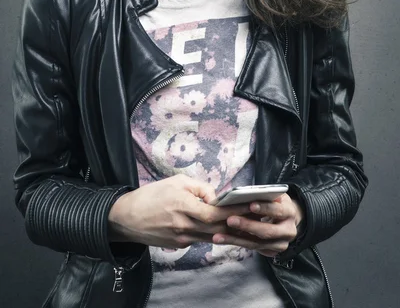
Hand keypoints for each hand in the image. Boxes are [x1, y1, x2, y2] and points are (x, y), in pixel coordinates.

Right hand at [107, 174, 252, 248]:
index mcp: (183, 206)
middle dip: (238, 221)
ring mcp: (182, 238)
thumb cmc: (152, 195)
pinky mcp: (179, 245)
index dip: (234, 210)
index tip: (250, 205)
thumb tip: (217, 197)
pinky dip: (213, 232)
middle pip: (217, 227)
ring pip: (211, 235)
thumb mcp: (176, 182)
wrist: (127, 218)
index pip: (214, 213)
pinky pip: (200, 238)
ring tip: (246, 222)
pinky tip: (223, 227)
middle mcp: (184, 225)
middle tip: (257, 215)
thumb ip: (200, 188)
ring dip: (229, 229)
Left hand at [211, 194, 303, 256]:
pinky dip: (236, 243)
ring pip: (257, 244)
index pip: (277, 211)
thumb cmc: (275, 203)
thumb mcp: (274, 195)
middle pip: (267, 231)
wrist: (286, 220)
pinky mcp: (271, 252)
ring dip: (236, 239)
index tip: (250, 205)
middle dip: (247, 226)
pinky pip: (252, 248)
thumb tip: (246, 193)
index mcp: (290, 213)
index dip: (264, 208)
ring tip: (218, 236)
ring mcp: (280, 245)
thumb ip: (264, 195)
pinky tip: (222, 239)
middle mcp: (288, 231)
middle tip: (230, 220)